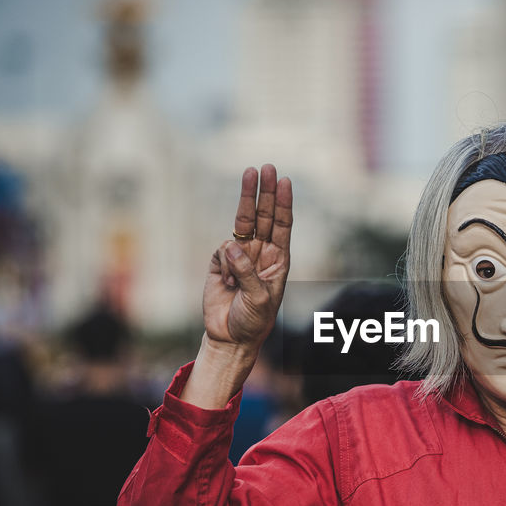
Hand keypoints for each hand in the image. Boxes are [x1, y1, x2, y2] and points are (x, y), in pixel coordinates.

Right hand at [204, 165, 292, 350]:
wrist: (229, 338)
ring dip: (246, 199)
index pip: (282, 225)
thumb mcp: (259, 299)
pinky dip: (224, 262)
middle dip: (265, 191)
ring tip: (250, 173)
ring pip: (242, 222)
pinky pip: (222, 251)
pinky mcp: (220, 263)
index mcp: (278, 260)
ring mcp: (240, 256)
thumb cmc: (253, 321)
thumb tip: (233, 245)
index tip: (285, 181)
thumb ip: (247, 272)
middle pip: (263, 216)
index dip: (283, 203)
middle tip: (266, 167)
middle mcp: (261, 253)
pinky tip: (227, 283)